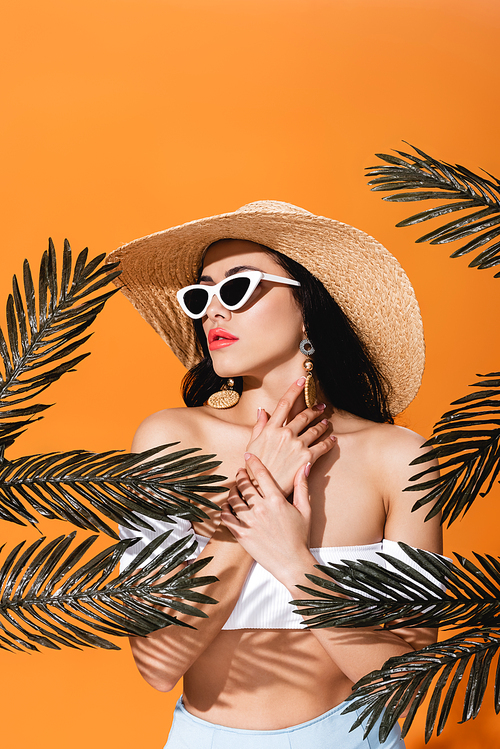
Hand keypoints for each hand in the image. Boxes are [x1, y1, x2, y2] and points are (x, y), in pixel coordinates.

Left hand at [220, 454, 314, 582]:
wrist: (292, 563)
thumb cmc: (300, 537)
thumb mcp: (305, 510)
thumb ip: (302, 486)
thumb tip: (305, 466)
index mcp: (277, 500)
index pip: (261, 474)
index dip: (253, 462)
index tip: (248, 455)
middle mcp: (262, 509)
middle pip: (244, 484)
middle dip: (240, 475)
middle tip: (240, 472)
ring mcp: (250, 522)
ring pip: (233, 498)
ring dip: (232, 490)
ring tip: (234, 489)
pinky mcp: (241, 535)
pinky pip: (226, 517)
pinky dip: (225, 509)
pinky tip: (228, 507)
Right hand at [245, 378, 335, 495]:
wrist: (262, 489)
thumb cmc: (255, 468)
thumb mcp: (252, 445)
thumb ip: (259, 426)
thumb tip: (261, 411)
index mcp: (270, 429)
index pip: (284, 403)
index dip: (294, 389)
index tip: (302, 379)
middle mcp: (284, 433)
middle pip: (303, 416)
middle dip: (314, 410)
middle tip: (321, 407)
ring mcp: (296, 445)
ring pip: (315, 429)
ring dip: (322, 425)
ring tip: (326, 422)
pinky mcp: (306, 458)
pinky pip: (322, 447)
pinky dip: (329, 442)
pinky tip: (332, 440)